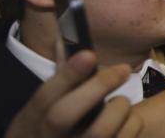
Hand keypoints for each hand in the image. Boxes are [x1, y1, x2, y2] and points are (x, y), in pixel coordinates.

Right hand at [6, 50, 141, 137]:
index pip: (44, 99)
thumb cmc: (54, 127)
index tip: (88, 54)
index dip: (66, 76)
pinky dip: (132, 123)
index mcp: (32, 122)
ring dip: (119, 107)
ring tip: (119, 101)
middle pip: (64, 116)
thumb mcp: (45, 108)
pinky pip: (126, 137)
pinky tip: (126, 120)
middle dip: (96, 87)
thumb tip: (65, 38)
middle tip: (123, 69)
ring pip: (100, 130)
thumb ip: (61, 77)